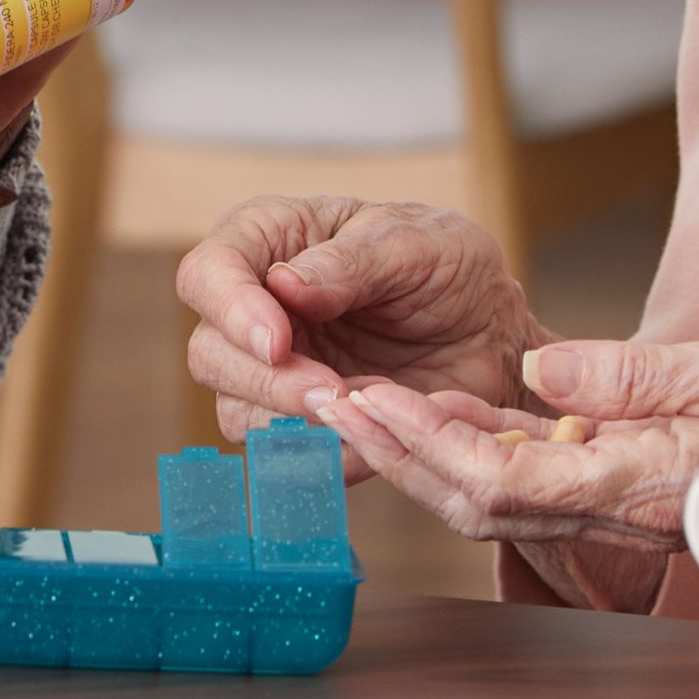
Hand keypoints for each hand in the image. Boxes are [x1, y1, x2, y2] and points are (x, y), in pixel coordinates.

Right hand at [176, 200, 538, 471]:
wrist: (491, 335)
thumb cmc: (449, 268)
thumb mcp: (415, 244)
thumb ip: (352, 263)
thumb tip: (285, 285)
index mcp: (269, 242)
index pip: (207, 273)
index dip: (230, 311)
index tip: (278, 342)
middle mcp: (255, 307)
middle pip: (210, 353)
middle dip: (265, 379)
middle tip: (330, 390)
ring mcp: (271, 371)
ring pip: (236, 412)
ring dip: (292, 422)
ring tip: (364, 406)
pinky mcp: (298, 423)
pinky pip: (284, 456)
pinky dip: (325, 454)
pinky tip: (373, 433)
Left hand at [320, 320, 698, 548]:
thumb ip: (641, 373)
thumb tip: (540, 367)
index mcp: (654, 482)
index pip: (510, 479)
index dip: (427, 448)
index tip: (366, 404)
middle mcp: (635, 507)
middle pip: (487, 500)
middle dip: (403, 456)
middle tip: (329, 403)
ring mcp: (638, 503)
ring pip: (509, 495)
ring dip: (432, 453)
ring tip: (363, 404)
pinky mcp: (646, 485)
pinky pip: (548, 479)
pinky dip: (487, 447)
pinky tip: (448, 412)